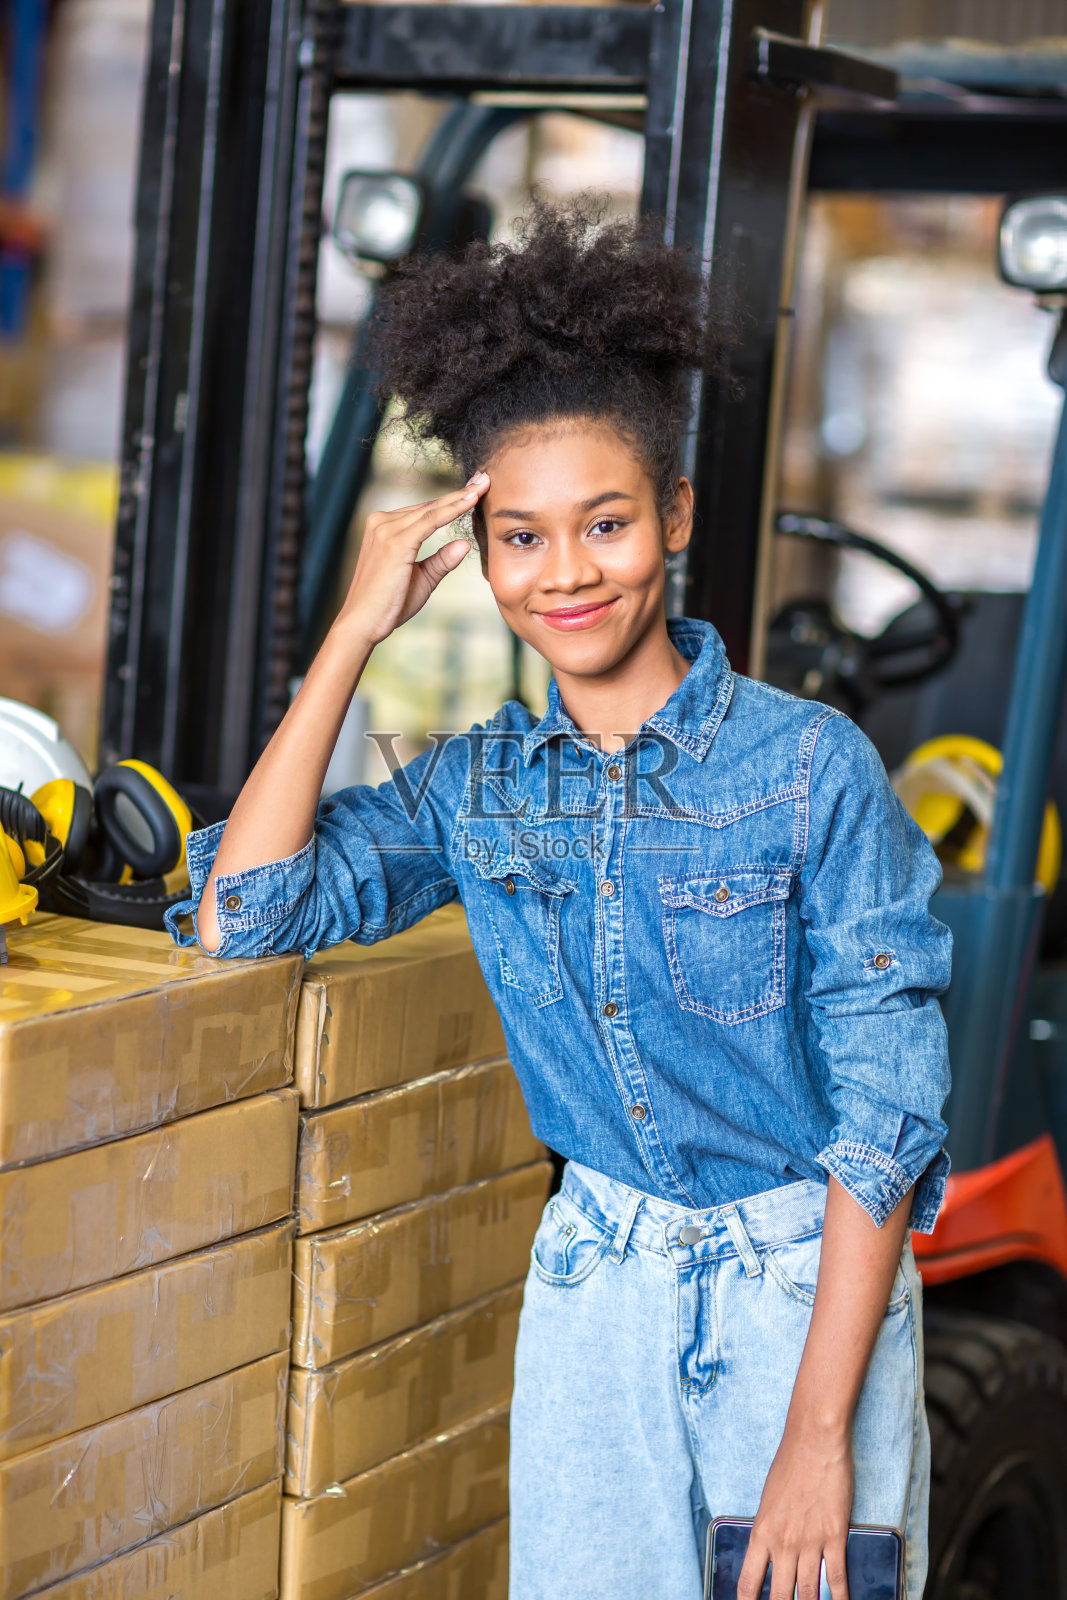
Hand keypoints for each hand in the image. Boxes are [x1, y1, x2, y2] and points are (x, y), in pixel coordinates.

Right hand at [338, 471, 489, 644]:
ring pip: (431, 509)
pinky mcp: (394, 541)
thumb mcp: (421, 579)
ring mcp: (386, 529)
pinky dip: (452, 510)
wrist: (362, 624)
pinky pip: (430, 521)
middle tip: (484, 478)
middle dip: (460, 492)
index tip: (475, 490)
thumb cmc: (388, 605)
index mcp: (384, 528)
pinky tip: (470, 502)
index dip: (451, 500)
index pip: (424, 511)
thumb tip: (464, 543)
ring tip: (482, 485)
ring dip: (459, 497)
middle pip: (429, 505)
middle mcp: (381, 522)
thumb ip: (441, 561)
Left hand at [737, 1422, 852, 1599]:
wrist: (813, 1441)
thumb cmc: (790, 1463)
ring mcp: (809, 1541)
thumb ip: (769, 1528)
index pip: (748, 1582)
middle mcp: (783, 1543)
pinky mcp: (834, 1535)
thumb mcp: (769, 1499)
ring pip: (808, 1593)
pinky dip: (840, 1597)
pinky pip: (836, 1577)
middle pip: (780, 1596)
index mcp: (762, 1532)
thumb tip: (772, 1551)